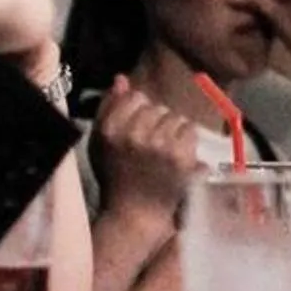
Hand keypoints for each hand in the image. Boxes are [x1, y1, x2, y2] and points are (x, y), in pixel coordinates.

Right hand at [93, 73, 201, 223]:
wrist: (135, 212)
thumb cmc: (115, 176)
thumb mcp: (100, 142)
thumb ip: (108, 108)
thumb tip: (121, 78)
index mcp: (111, 130)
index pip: (136, 97)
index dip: (140, 110)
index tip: (138, 127)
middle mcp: (134, 135)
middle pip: (158, 107)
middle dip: (157, 121)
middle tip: (151, 144)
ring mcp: (159, 146)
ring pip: (175, 117)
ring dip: (173, 130)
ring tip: (163, 150)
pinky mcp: (180, 157)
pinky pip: (190, 131)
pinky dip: (187, 141)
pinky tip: (176, 156)